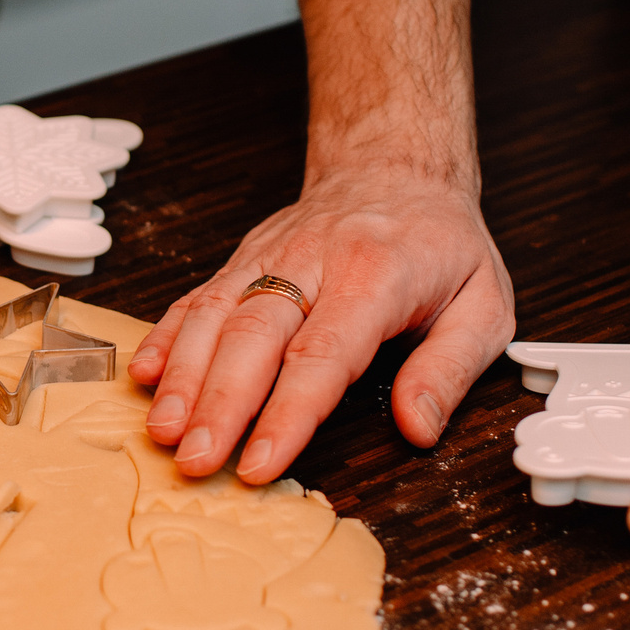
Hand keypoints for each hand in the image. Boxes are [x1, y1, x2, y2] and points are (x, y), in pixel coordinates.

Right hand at [131, 172, 514, 480]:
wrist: (395, 167)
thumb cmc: (438, 243)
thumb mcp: (483, 303)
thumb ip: (449, 367)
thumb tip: (417, 426)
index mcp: (375, 275)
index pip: (323, 353)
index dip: (287, 412)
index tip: (260, 462)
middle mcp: (311, 262)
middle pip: (253, 336)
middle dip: (219, 404)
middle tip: (196, 461)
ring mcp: (268, 257)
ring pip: (214, 314)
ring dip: (183, 376)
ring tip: (162, 431)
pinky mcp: (242, 259)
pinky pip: (196, 296)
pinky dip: (166, 336)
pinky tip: (145, 376)